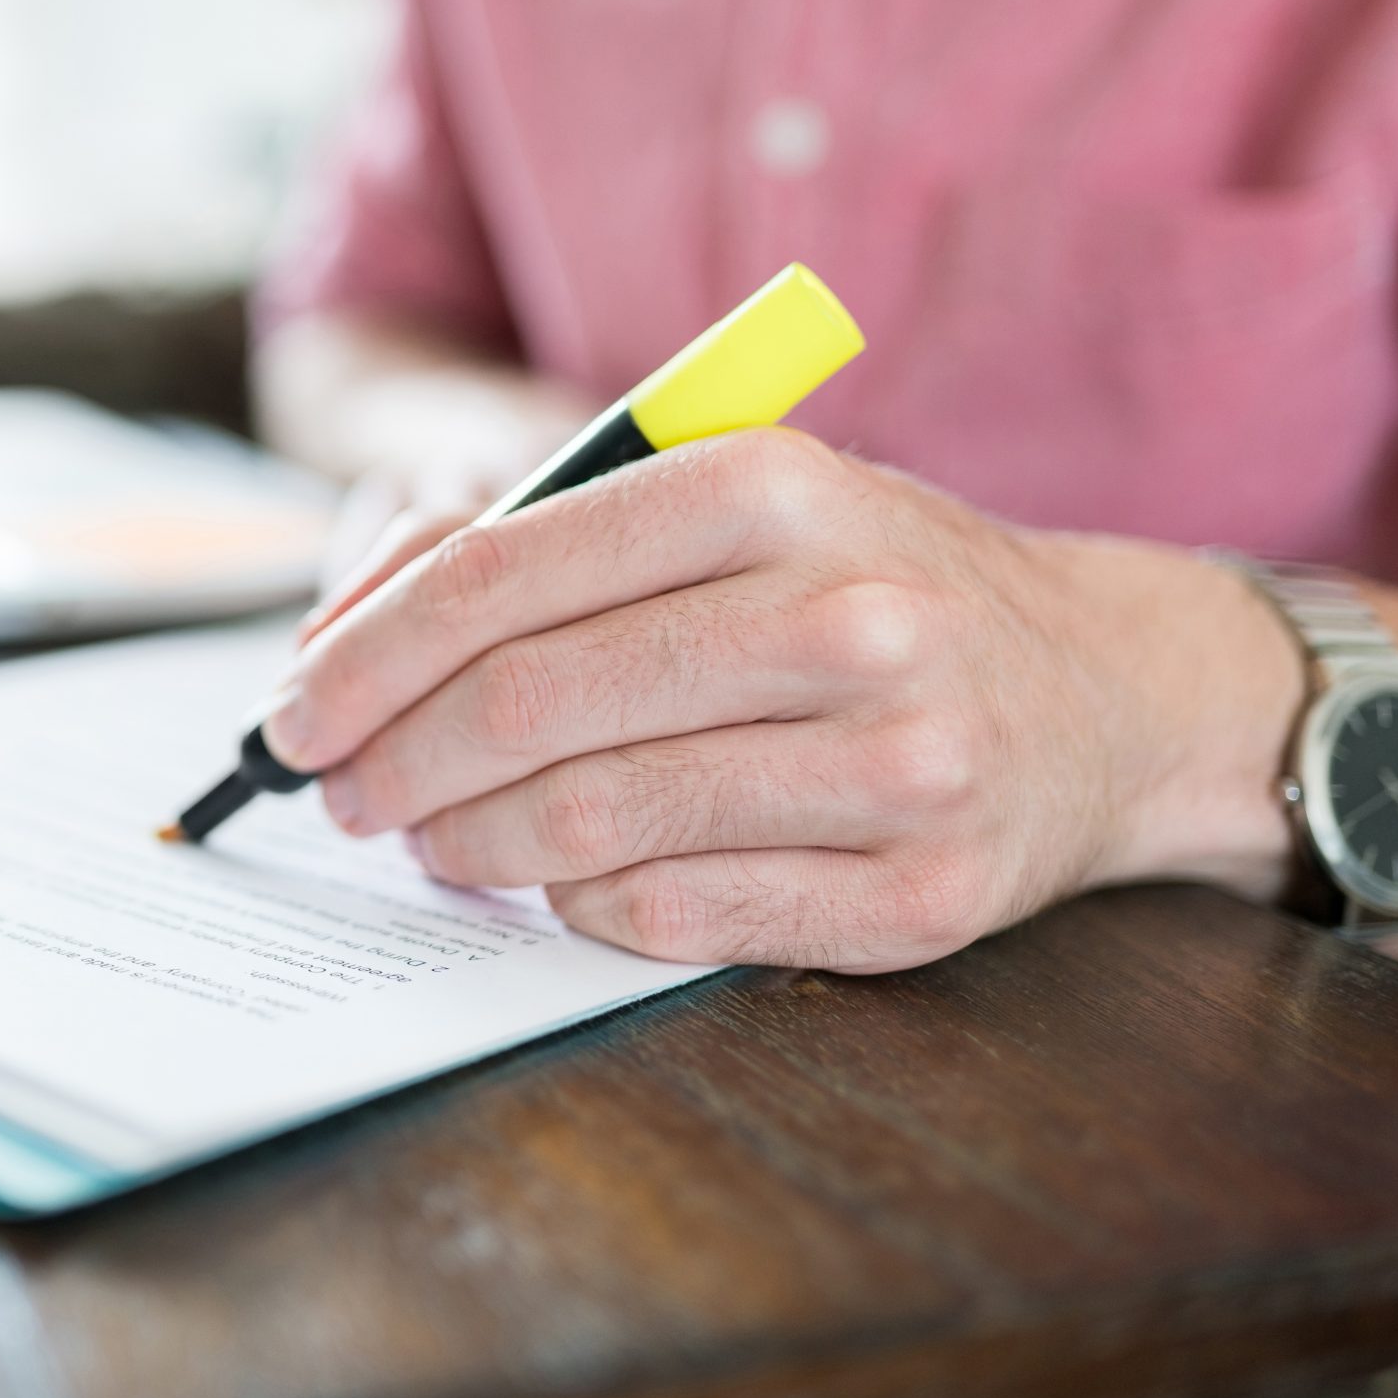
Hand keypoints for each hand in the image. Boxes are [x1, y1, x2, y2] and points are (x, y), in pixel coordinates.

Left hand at [264, 428, 1307, 970]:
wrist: (1105, 688)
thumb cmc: (870, 583)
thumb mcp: (734, 507)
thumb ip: (543, 543)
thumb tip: (345, 635)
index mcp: (770, 484)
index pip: (498, 574)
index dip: (363, 656)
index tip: (292, 710)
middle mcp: (846, 612)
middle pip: (528, 703)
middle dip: (393, 761)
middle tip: (344, 793)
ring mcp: (899, 759)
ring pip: (591, 820)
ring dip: (470, 844)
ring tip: (434, 841)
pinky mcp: (922, 890)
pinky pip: (677, 913)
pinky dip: (581, 905)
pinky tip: (558, 881)